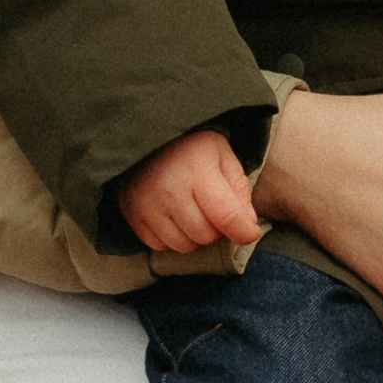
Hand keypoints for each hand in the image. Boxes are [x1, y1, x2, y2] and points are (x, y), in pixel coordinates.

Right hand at [120, 127, 262, 253]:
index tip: (250, 231)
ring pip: (184, 246)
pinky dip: (171, 236)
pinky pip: (160, 245)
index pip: (226, 216)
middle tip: (212, 209)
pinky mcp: (132, 215)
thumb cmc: (190, 147)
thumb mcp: (222, 155)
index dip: (244, 231)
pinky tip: (171, 215)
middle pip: (205, 235)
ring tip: (191, 210)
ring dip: (193, 235)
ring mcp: (147, 204)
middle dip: (215, 228)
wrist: (144, 136)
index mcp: (196, 169)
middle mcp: (169, 189)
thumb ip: (239, 190)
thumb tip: (247, 226)